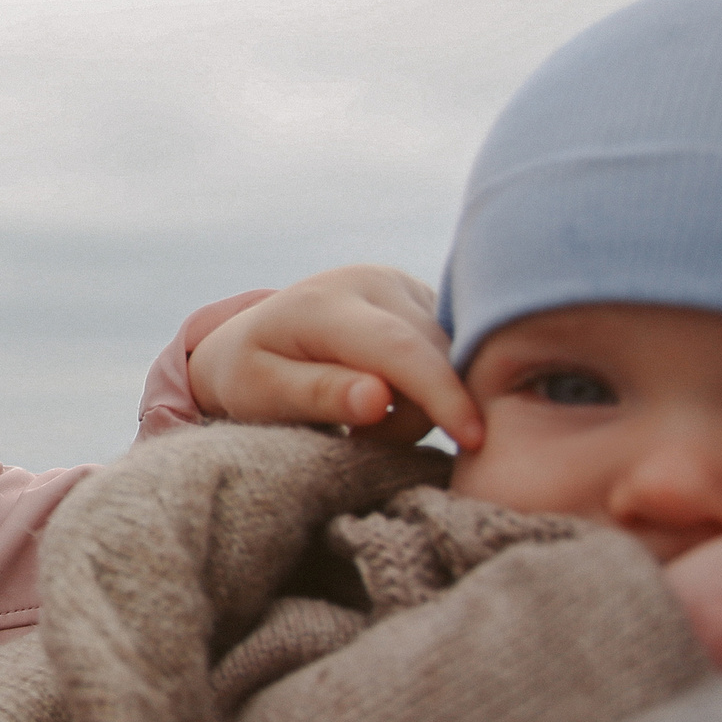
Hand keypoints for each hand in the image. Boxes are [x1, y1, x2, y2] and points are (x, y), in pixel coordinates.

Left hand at [185, 265, 480, 446]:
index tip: (473, 437)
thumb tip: (379, 400)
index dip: (440, 394)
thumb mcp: (261, 392)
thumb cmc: (248, 375)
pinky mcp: (421, 299)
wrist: (249, 339)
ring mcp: (401, 285)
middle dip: (417, 413)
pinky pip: (451, 348)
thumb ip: (319, 395)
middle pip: (433, 355)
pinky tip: (390, 398)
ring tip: (365, 421)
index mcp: (325, 303)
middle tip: (362, 440)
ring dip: (423, 402)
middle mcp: (370, 281)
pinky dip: (431, 385)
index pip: (399, 348)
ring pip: (449, 353)